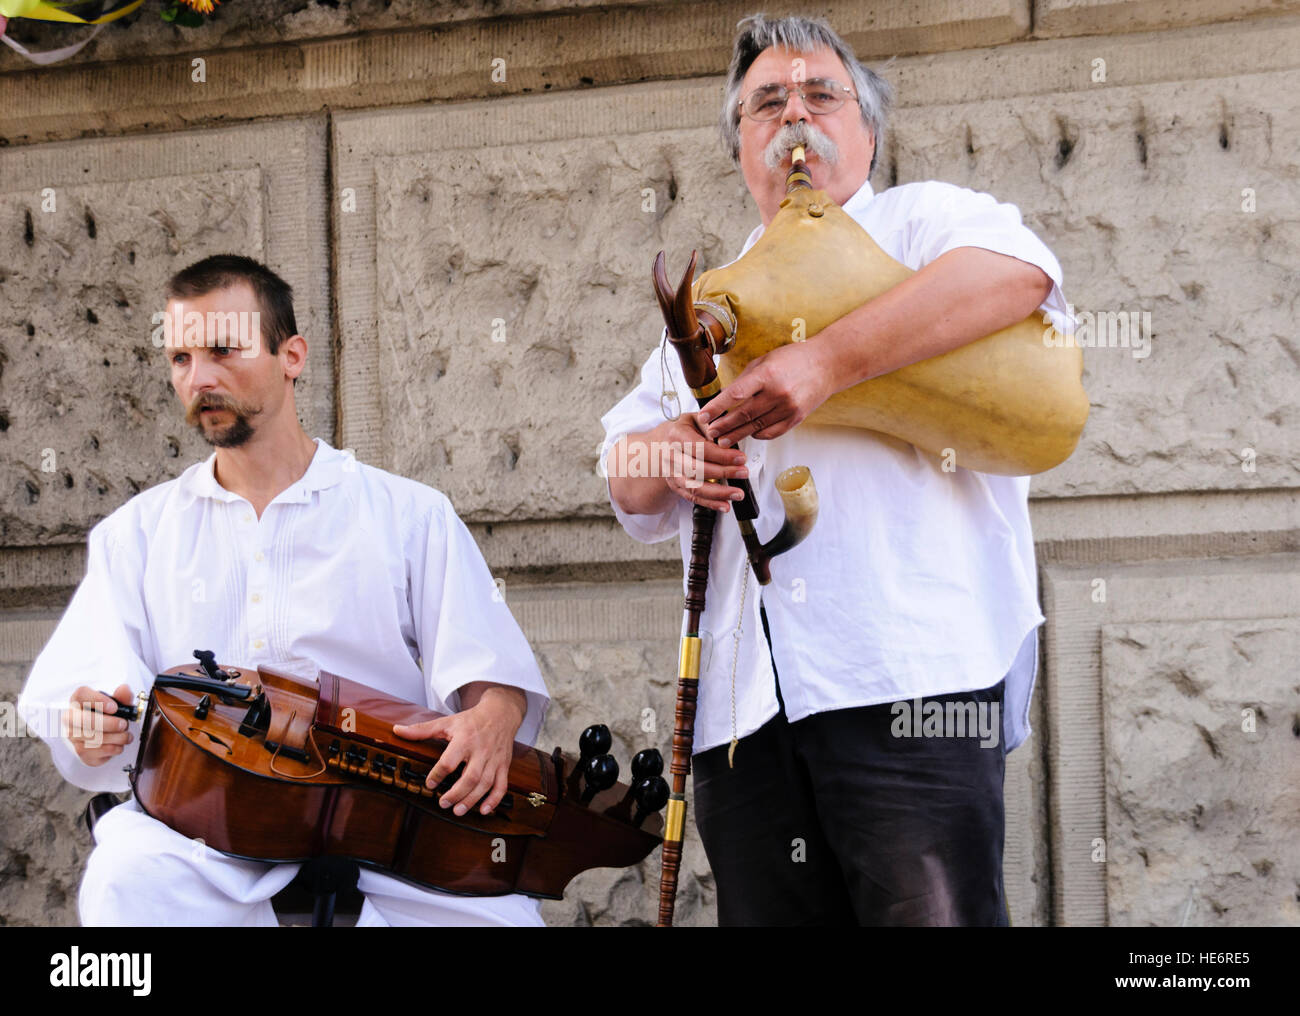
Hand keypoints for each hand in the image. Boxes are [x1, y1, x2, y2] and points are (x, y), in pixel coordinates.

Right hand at [64, 684, 133, 766]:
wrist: (104, 736)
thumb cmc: (107, 716)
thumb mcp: (116, 703)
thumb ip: (122, 696)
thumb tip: (124, 689)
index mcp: (79, 701)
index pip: (81, 694)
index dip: (98, 700)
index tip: (114, 707)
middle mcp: (71, 718)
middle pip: (85, 719)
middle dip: (109, 723)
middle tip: (124, 724)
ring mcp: (74, 736)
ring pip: (94, 738)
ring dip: (117, 737)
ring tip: (126, 735)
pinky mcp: (82, 752)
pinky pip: (99, 751)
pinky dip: (115, 748)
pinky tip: (119, 744)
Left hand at [391, 684, 526, 816]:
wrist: (500, 713)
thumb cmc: (471, 720)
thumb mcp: (446, 722)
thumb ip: (421, 729)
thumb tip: (397, 730)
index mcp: (464, 739)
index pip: (449, 761)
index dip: (438, 774)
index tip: (429, 784)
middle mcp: (481, 751)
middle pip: (470, 777)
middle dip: (456, 794)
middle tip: (443, 803)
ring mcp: (494, 759)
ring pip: (485, 784)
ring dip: (471, 800)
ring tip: (457, 811)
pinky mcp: (504, 765)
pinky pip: (501, 786)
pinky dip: (494, 800)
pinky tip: (483, 810)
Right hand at [655, 412, 749, 512]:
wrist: (663, 442)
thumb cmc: (684, 429)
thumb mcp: (697, 419)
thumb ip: (712, 426)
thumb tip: (728, 438)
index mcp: (675, 435)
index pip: (699, 448)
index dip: (721, 455)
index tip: (740, 457)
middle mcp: (670, 456)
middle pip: (697, 469)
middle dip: (724, 472)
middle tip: (743, 472)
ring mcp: (672, 473)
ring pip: (695, 487)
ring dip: (719, 493)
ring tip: (737, 493)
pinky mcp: (676, 486)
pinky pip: (693, 498)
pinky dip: (710, 503)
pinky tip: (724, 505)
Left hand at [696, 340, 834, 446]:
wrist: (827, 365)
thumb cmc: (794, 359)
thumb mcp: (766, 360)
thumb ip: (746, 379)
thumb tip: (724, 397)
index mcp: (766, 374)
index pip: (735, 394)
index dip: (716, 407)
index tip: (703, 416)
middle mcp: (777, 392)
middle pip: (743, 415)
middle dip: (724, 426)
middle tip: (710, 433)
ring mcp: (788, 407)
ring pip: (756, 427)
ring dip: (737, 435)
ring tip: (723, 440)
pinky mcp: (797, 418)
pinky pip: (772, 432)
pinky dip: (758, 435)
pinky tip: (748, 435)